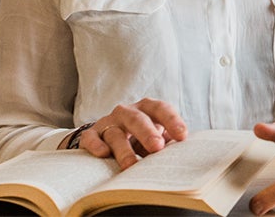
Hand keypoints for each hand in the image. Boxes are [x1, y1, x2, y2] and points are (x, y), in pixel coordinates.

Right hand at [67, 98, 187, 169]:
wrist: (108, 138)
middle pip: (138, 119)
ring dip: (124, 149)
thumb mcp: (157, 137)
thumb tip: (180, 155)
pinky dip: (96, 145)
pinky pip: (91, 138)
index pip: (161, 109)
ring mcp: (108, 122)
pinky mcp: (91, 134)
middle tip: (157, 147)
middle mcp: (127, 112)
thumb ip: (167, 142)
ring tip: (131, 165)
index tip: (182, 136)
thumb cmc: (141, 139)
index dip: (172, 121)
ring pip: (115, 133)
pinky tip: (103, 154)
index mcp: (147, 109)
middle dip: (147, 133)